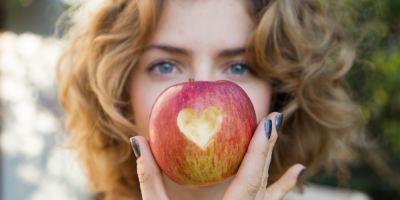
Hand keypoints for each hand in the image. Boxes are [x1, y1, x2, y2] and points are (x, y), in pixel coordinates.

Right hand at [130, 112, 304, 199]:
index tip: (269, 123)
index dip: (260, 149)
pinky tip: (291, 181)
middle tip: (275, 119)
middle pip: (263, 182)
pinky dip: (279, 195)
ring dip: (280, 178)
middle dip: (269, 150)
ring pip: (268, 198)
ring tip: (298, 166)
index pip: (250, 178)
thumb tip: (138, 141)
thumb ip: (149, 177)